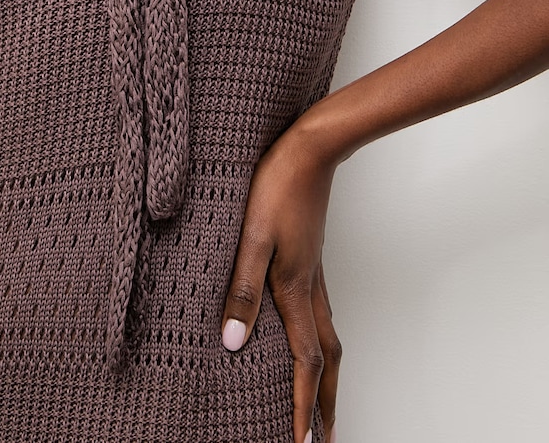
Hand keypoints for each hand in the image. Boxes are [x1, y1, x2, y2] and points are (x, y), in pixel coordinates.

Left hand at [221, 124, 340, 442]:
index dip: (300, 407)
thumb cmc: (276, 185)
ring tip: (322, 402)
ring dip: (326, 377)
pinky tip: (308, 337)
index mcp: (294, 288)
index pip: (303, 363)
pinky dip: (321, 342)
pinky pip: (321, 315)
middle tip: (324, 439)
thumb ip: (241, 288)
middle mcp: (309, 287)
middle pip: (326, 361)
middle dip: (324, 404)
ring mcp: (314, 272)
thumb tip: (234, 342)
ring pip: (328, 338)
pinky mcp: (310, 257)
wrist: (309, 148)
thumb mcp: (251, 236)